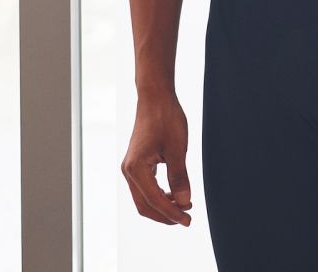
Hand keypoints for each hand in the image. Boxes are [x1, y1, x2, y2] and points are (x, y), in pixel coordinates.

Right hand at [121, 89, 193, 226]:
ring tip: (184, 206)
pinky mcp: (136, 163)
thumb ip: (179, 177)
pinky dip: (158, 195)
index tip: (188, 220)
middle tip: (187, 217)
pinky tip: (174, 194)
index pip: (154, 200)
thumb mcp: (177, 148)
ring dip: (163, 206)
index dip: (172, 213)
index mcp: (136, 168)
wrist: (155, 97)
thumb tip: (184, 202)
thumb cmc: (166, 118)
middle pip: (145, 205)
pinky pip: (145, 187)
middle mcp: (128, 171)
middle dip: (166, 214)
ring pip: (144, 198)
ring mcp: (130, 167)